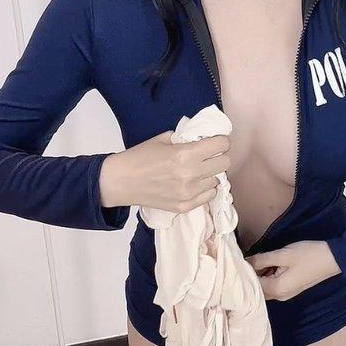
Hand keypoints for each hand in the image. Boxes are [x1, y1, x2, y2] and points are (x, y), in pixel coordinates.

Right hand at [99, 130, 229, 212]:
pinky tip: (194, 183)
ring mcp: (189, 193)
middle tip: (207, 156)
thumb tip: (204, 139)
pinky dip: (205, 188)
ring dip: (210, 174)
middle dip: (218, 156)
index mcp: (186, 154)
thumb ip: (186, 139)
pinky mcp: (185, 206)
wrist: (120, 182)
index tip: (214, 142)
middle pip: (225, 163)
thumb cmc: (139, 157)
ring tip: (197, 171)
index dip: (220, 141)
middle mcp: (191, 174)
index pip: (222, 145)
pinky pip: (209, 196)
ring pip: (217, 180)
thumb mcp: (163, 139)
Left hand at [246, 240, 341, 300]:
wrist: (334, 258)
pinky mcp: (290, 288)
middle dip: (250, 274)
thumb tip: (244, 262)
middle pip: (257, 288)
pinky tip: (267, 263)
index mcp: (276, 289)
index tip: (238, 260)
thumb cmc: (308, 255)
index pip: (251, 285)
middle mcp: (279, 296)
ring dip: (259, 274)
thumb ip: (261, 259)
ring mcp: (285, 294)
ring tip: (256, 258)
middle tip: (245, 258)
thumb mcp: (283, 254)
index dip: (244, 273)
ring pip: (264, 286)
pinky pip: (272, 285)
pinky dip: (267, 275)